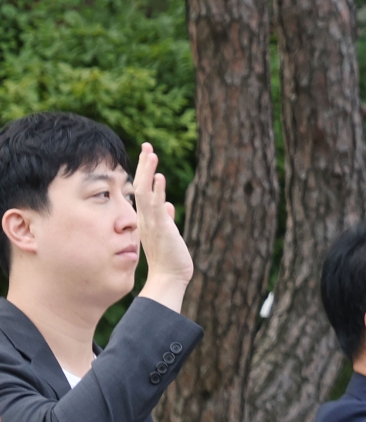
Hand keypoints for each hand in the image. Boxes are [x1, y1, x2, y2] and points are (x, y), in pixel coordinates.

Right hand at [134, 143, 192, 311]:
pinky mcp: (160, 228)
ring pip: (146, 192)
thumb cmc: (169, 257)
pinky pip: (156, 206)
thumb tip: (169, 205)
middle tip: (147, 145)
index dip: (145, 172)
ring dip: (148, 172)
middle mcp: (146, 217)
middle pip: (141, 185)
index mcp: (147, 217)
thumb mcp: (167, 234)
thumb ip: (166, 218)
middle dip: (144, 165)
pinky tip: (160, 177)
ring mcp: (151, 222)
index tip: (148, 154)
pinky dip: (157, 191)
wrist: (169, 277)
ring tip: (151, 153)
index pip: (143, 190)